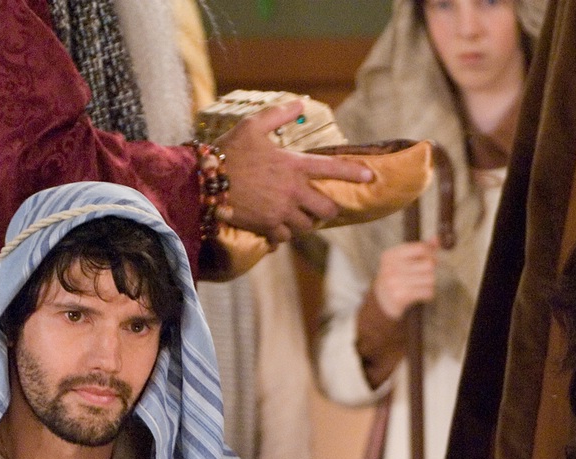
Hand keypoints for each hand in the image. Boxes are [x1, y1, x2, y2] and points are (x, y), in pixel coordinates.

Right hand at [218, 101, 376, 242]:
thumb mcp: (252, 126)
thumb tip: (299, 103)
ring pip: (307, 226)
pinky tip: (276, 228)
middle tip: (319, 205)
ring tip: (296, 216)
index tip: (371, 176)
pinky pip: (285, 237)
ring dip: (305, 222)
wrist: (204, 182)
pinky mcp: (267, 227)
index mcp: (293, 165)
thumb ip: (278, 114)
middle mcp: (292, 191)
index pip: (332, 168)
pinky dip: (283, 235)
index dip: (354, 172)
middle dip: (326, 209)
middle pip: (326, 209)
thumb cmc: (229, 151)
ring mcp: (281, 212)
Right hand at [372, 240, 439, 319]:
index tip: (428, 259)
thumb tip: (437, 239)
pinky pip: (427, 292)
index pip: (421, 248)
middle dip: (430, 270)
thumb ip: (421, 249)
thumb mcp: (403, 259)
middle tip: (424, 273)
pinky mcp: (401, 296)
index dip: (430, 253)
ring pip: (430, 278)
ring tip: (420, 285)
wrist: (381, 300)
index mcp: (392, 255)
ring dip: (429, 283)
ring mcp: (395, 282)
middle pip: (429, 264)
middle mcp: (392, 267)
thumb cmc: (396, 276)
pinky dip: (427, 293)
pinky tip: (419, 293)